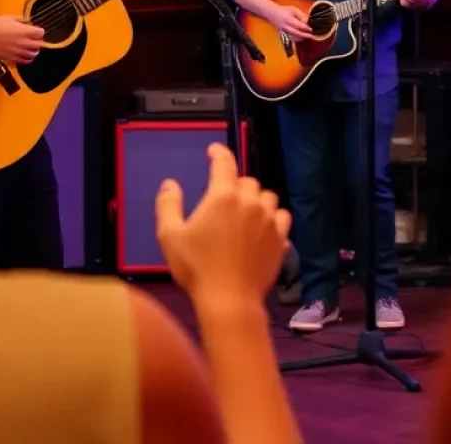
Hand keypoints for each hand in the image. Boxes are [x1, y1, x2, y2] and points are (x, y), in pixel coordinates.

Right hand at [0, 14, 43, 64]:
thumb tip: (27, 22)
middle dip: (38, 40)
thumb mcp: (9, 17)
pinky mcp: (12, 58)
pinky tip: (25, 54)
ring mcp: (18, 51)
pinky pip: (25, 61)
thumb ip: (21, 20)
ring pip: (34, 54)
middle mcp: (24, 42)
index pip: (41, 33)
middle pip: (39, 44)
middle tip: (33, 38)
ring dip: (34, 50)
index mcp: (25, 31)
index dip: (39, 31)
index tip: (35, 30)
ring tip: (30, 47)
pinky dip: (28, 58)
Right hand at [156, 143, 291, 308]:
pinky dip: (273, 217)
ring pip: (267, 196)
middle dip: (235, 185)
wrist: (229, 299)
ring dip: (256, 199)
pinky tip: (263, 228)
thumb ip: (168, 205)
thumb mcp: (170, 237)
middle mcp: (250, 201)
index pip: (224, 164)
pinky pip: (282, 217)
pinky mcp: (281, 237)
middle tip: (224, 199)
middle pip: (247, 181)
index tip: (214, 150)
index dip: (219, 153)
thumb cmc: (196, 268)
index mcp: (223, 196)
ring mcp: (269, 219)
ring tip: (245, 213)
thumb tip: (170, 184)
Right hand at [270, 5, 312, 41]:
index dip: (306, 28)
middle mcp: (285, 27)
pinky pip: (290, 38)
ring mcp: (283, 31)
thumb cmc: (284, 10)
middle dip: (305, 35)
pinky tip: (301, 38)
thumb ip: (301, 15)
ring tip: (308, 37)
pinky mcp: (283, 33)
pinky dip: (296, 39)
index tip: (312, 29)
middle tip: (312, 36)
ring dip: (301, 38)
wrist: (272, 13)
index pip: (299, 25)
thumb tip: (308, 21)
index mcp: (288, 20)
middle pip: (296, 33)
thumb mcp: (294, 10)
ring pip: (293, 37)